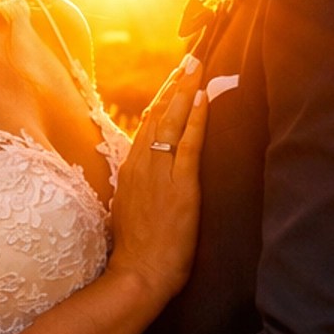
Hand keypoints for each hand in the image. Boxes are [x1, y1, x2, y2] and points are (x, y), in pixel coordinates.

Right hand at [108, 56, 206, 311]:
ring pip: (171, 122)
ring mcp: (160, 173)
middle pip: (158, 114)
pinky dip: (196, 119)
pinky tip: (203, 99)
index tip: (173, 79)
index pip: (147, 124)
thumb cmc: (137, 251)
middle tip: (189, 59)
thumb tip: (147, 175)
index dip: (163, 99)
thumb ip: (139, 186)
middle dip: (175, 84)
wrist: (138, 274)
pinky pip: (189, 144)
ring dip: (185, 91)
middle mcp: (142, 164)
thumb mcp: (130, 209)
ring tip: (196, 66)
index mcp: (131, 169)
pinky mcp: (180, 186)